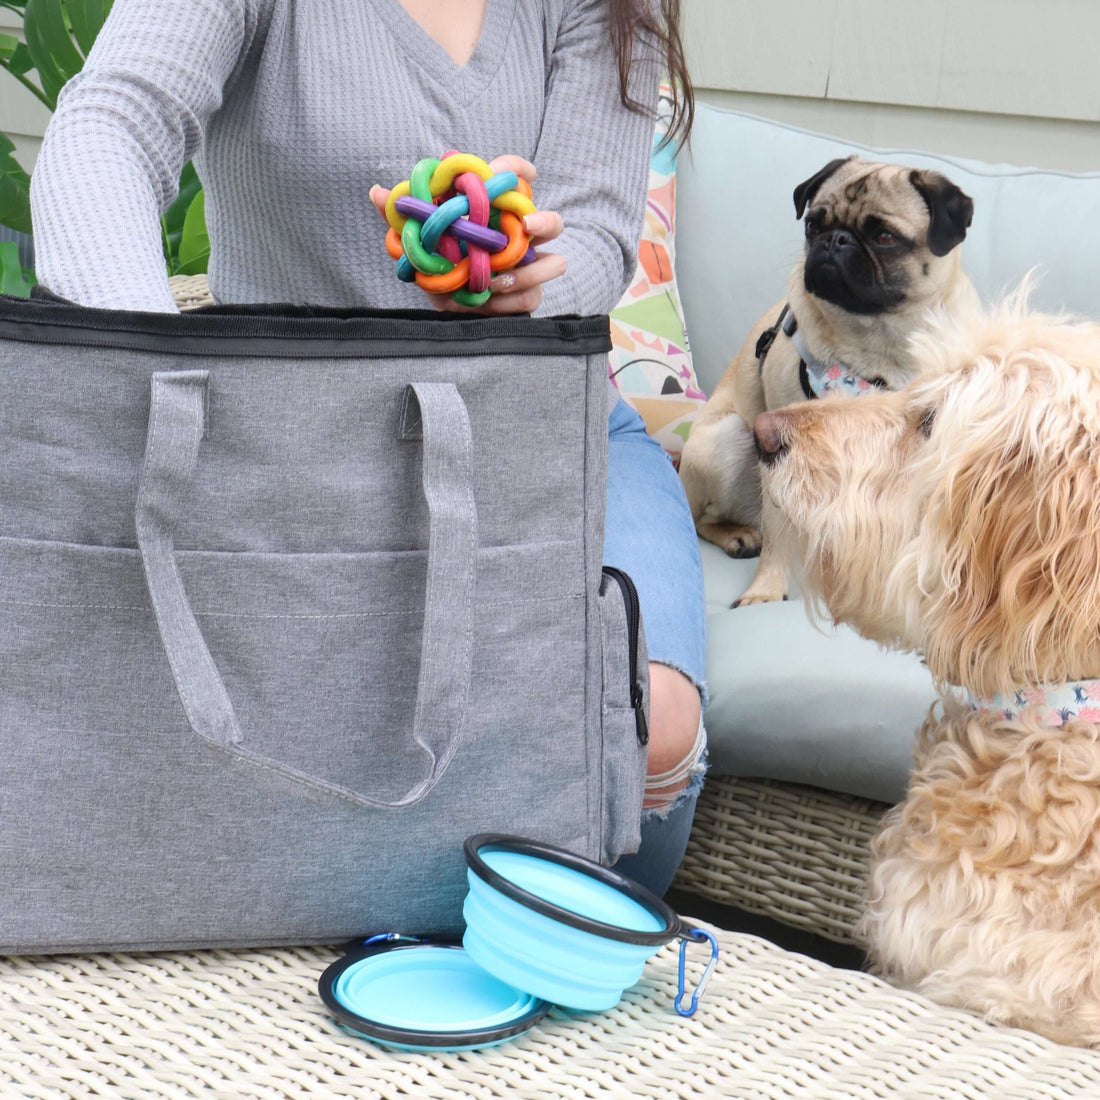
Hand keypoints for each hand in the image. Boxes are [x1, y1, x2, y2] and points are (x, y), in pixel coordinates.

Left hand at [369, 155, 565, 314]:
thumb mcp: (420, 241)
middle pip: (552, 222)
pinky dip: (511, 300)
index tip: (510, 170)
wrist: (451, 305)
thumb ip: (405, 218)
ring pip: (555, 262)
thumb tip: (377, 192)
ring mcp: (529, 268)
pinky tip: (490, 298)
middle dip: (543, 221)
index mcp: (497, 214)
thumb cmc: (442, 263)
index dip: (517, 169)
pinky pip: (531, 297)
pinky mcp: (529, 295)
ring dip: (528, 271)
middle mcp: (520, 238)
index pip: (517, 181)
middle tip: (525, 226)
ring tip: (497, 279)